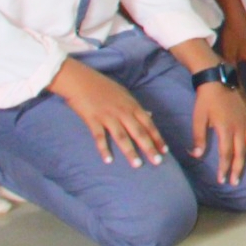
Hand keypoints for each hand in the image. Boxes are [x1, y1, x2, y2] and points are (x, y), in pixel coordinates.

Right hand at [48, 56, 167, 165]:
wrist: (80, 80)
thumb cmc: (103, 87)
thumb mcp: (124, 94)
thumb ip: (137, 107)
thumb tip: (150, 114)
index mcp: (132, 106)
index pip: (149, 124)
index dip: (157, 138)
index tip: (165, 151)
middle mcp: (123, 112)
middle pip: (139, 132)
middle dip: (149, 147)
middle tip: (157, 162)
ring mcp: (108, 116)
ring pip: (122, 136)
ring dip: (130, 151)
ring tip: (137, 165)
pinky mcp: (93, 119)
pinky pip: (99, 137)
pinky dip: (104, 148)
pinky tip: (108, 160)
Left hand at [189, 77, 245, 186]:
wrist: (217, 79)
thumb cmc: (205, 100)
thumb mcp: (198, 119)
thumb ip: (198, 137)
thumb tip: (196, 155)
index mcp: (225, 129)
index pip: (226, 154)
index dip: (224, 168)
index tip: (222, 179)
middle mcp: (239, 128)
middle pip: (241, 152)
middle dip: (238, 169)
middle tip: (236, 182)